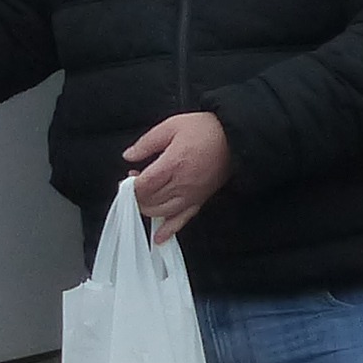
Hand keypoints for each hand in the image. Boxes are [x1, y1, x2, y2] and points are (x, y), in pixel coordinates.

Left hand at [121, 110, 231, 240]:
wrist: (234, 137)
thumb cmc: (205, 129)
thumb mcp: (171, 126)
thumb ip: (147, 143)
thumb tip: (128, 155)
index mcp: (172, 164)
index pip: (144, 185)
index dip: (131, 186)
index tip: (128, 179)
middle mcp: (181, 184)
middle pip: (150, 201)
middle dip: (137, 196)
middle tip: (134, 185)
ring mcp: (191, 195)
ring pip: (162, 213)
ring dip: (147, 209)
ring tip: (143, 199)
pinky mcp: (200, 200)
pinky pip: (182, 220)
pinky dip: (169, 230)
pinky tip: (159, 237)